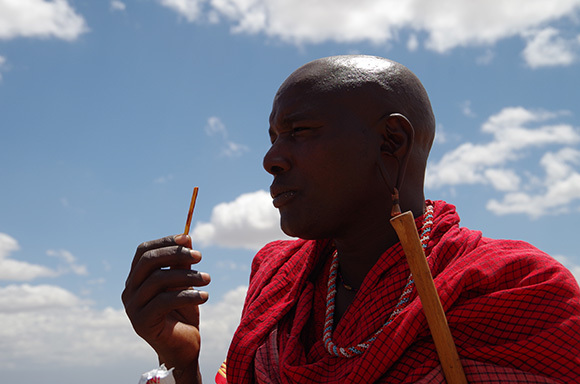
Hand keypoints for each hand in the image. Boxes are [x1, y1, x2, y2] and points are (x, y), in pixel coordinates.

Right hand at [122, 234, 209, 381]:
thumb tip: (187, 237)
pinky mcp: (141, 322)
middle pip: (148, 262)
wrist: (183, 347)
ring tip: (207, 279)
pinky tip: (205, 297)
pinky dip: (188, 295)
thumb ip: (181, 264)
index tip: (187, 238)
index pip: (143, 251)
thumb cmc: (183, 313)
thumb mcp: (184, 284)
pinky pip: (164, 300)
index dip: (165, 242)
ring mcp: (132, 307)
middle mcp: (129, 291)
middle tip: (200, 257)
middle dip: (175, 254)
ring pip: (158, 280)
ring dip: (187, 276)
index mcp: (136, 278)